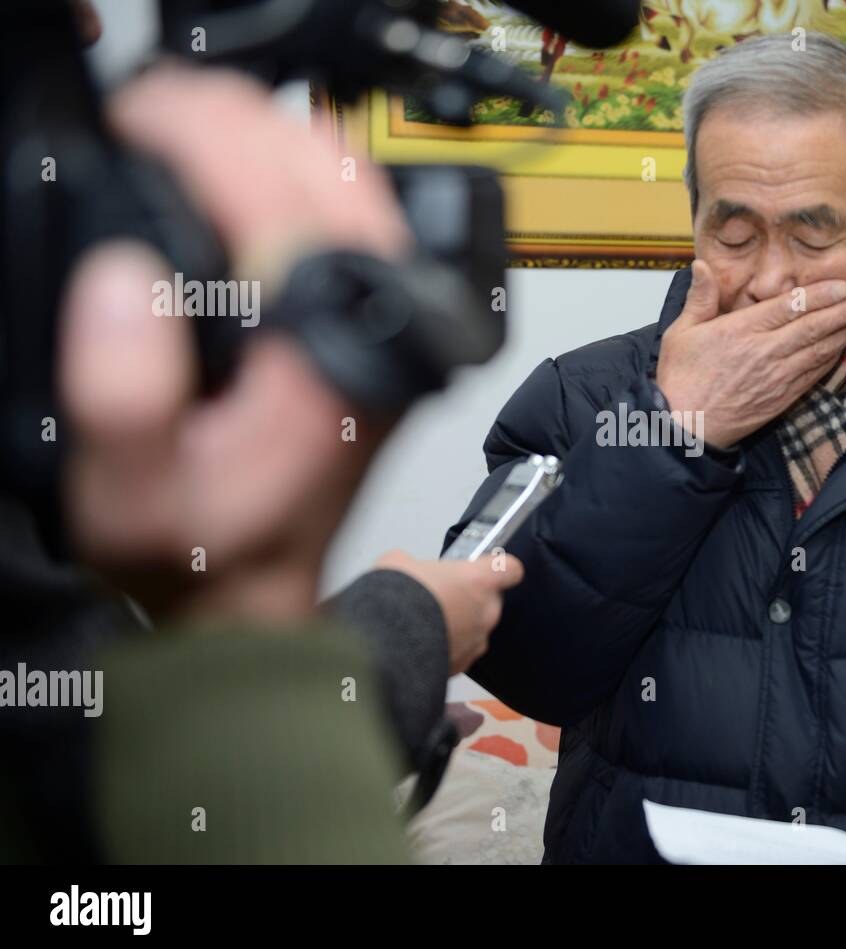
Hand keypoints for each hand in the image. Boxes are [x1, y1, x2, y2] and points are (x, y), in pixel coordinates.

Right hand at [59, 65, 411, 621]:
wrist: (254, 599)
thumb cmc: (202, 559)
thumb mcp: (130, 501)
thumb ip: (123, 401)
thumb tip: (125, 284)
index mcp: (325, 371)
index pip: (285, 207)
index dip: (208, 141)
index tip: (143, 121)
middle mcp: (376, 344)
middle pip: (338, 184)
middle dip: (245, 127)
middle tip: (161, 116)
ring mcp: (386, 338)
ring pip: (359, 197)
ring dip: (279, 147)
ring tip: (194, 136)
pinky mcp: (377, 339)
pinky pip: (356, 230)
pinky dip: (302, 186)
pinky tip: (247, 187)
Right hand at [374, 551, 524, 674]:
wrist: (383, 643)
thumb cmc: (397, 599)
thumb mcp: (400, 564)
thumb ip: (417, 566)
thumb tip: (409, 571)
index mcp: (480, 580)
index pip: (510, 569)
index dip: (499, 568)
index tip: (486, 568)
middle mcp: (486, 611)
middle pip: (490, 600)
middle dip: (470, 598)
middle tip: (443, 596)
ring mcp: (476, 641)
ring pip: (476, 628)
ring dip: (460, 625)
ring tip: (428, 623)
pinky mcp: (462, 664)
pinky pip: (462, 651)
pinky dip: (448, 647)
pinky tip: (423, 642)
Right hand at [654, 259, 845, 448]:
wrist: (685, 428)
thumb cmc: (681, 380)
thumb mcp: (681, 332)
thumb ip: (699, 298)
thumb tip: (702, 265)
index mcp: (741, 331)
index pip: (789, 308)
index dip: (819, 295)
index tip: (842, 285)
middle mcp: (764, 353)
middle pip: (812, 328)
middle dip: (843, 311)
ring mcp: (777, 378)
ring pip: (818, 351)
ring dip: (844, 333)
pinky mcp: (782, 398)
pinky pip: (813, 375)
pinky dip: (831, 360)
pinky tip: (844, 347)